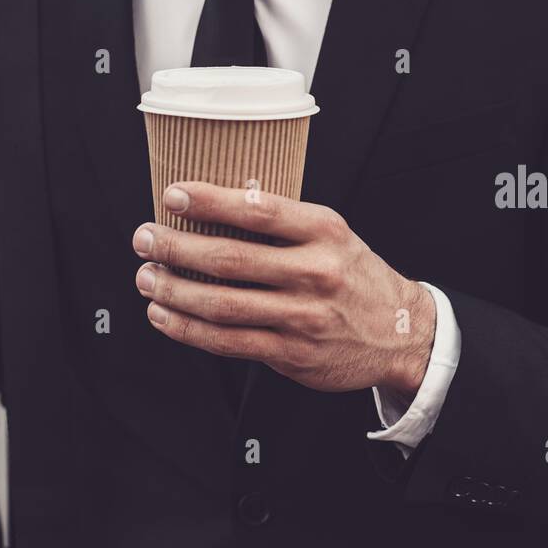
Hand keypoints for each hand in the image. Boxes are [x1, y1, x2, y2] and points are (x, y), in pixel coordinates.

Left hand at [132, 182, 435, 398]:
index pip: (259, 210)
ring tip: (147, 277)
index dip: (211, 201)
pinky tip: (165, 316)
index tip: (173, 195)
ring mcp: (303, 316)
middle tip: (145, 238)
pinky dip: (188, 329)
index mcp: (323, 231)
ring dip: (174, 290)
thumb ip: (284, 221)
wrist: (402, 333)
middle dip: (177, 248)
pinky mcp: (292, 353)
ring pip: (222, 304)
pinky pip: (229, 342)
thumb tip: (224, 199)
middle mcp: (314, 271)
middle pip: (231, 259)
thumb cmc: (356, 275)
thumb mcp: (334, 233)